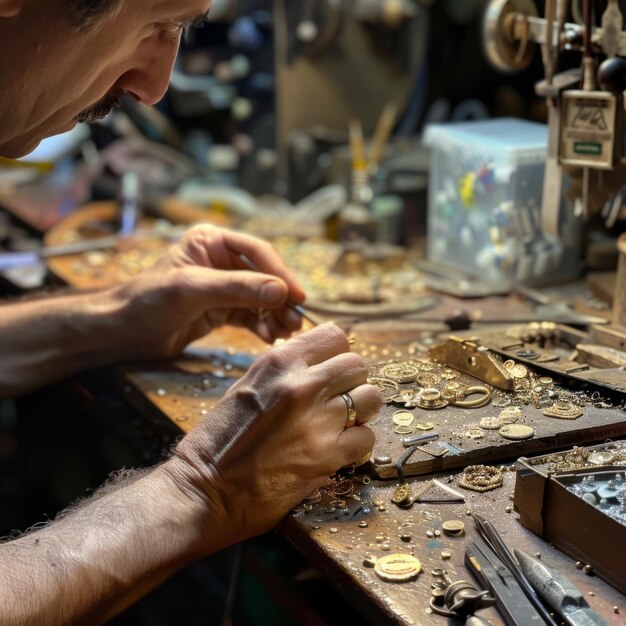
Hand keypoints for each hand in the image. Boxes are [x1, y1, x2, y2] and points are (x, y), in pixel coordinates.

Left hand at [110, 224, 306, 359]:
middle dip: (281, 299)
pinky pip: (250, 315)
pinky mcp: (221, 310)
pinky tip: (269, 337)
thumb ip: (237, 289)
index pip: (257, 252)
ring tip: (286, 332)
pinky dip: (262, 326)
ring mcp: (222, 286)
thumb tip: (281, 292)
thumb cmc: (148, 301)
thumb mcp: (193, 291)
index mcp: (212, 241)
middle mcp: (220, 260)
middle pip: (264, 276)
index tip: (297, 297)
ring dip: (275, 315)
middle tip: (296, 321)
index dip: (280, 273)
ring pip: (261, 298)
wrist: (122, 333)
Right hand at [166, 324, 380, 547]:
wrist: (205, 489)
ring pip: (371, 398)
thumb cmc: (218, 439)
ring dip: (361, 410)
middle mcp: (303, 385)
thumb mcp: (246, 387)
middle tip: (337, 399)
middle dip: (351, 381)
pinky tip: (338, 448)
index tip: (330, 369)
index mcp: (279, 362)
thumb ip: (284, 372)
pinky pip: (367, 437)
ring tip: (341, 423)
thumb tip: (317, 365)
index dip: (336, 353)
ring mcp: (318, 420)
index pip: (335, 336)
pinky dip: (357, 443)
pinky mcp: (327, 456)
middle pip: (357, 365)